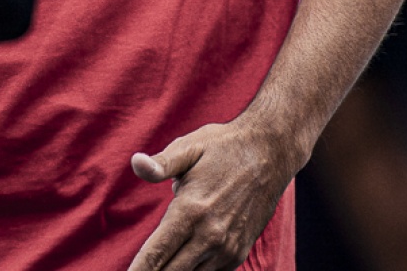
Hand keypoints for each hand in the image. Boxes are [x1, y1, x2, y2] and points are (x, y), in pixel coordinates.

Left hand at [127, 118, 297, 270]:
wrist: (270, 154)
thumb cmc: (223, 148)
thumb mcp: (189, 147)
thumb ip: (161, 163)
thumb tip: (136, 163)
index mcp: (191, 211)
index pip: (156, 255)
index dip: (138, 270)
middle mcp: (210, 236)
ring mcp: (226, 248)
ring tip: (159, 267)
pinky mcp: (238, 253)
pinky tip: (182, 262)